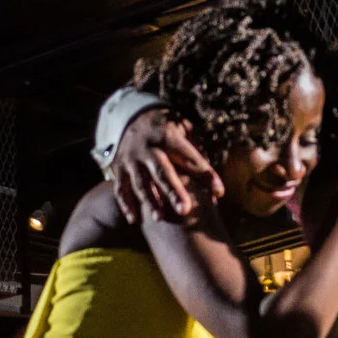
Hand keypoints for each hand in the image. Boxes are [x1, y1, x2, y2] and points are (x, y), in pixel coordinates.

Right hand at [110, 106, 223, 223]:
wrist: (133, 117)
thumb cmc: (169, 131)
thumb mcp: (184, 130)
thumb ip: (198, 151)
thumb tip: (217, 178)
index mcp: (169, 136)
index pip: (190, 157)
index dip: (205, 174)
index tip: (219, 192)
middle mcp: (148, 147)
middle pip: (162, 171)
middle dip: (173, 191)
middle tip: (184, 210)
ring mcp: (131, 159)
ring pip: (141, 182)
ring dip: (150, 200)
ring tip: (160, 218)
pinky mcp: (118, 169)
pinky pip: (120, 189)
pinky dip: (126, 205)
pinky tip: (135, 220)